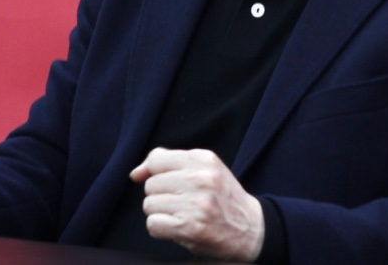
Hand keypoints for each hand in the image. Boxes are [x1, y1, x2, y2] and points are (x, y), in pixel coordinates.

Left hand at [131, 148, 263, 261]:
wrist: (252, 228)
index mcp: (204, 159)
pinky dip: (161, 229)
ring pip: (149, 204)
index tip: (165, 184)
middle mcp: (201, 178)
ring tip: (181, 214)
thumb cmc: (222, 197)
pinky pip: (153, 224)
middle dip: (160, 196)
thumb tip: (135, 173)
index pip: (156, 160)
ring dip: (160, 213)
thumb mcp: (204, 169)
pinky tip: (178, 227)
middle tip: (181, 202)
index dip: (153, 174)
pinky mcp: (191, 227)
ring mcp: (197, 203)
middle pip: (151, 184)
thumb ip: (169, 164)